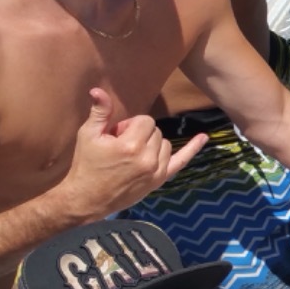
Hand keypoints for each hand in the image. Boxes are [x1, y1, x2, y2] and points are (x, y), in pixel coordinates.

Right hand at [61, 88, 204, 218]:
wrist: (87, 198)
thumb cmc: (86, 165)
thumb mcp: (88, 135)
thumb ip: (100, 112)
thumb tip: (98, 89)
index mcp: (131, 145)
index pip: (145, 121)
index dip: (129, 125)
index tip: (116, 136)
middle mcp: (147, 158)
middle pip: (156, 131)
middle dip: (139, 134)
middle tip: (119, 146)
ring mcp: (156, 170)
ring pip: (165, 144)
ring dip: (152, 144)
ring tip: (131, 154)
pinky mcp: (159, 179)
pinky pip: (181, 161)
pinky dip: (192, 149)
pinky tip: (203, 137)